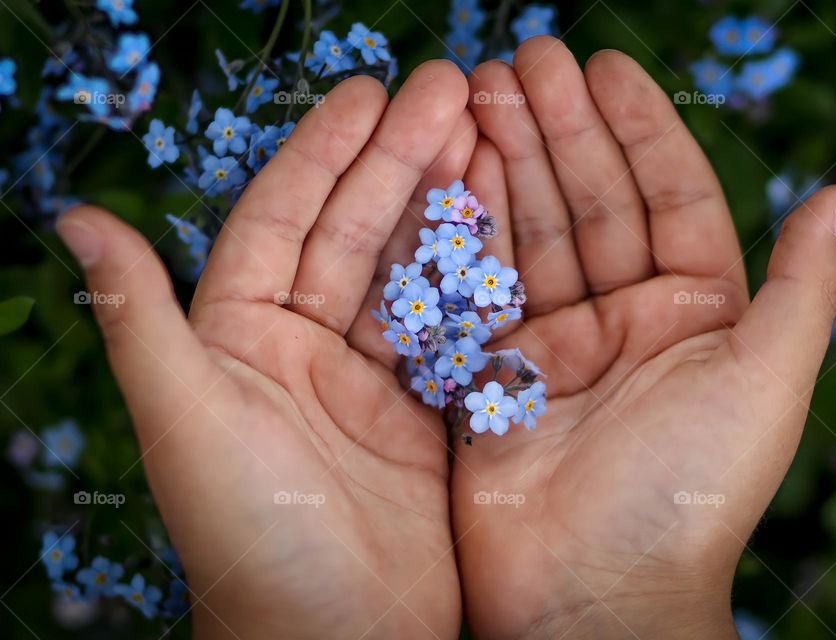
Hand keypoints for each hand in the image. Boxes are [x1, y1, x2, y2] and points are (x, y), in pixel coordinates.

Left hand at [57, 60, 475, 639]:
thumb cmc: (252, 541)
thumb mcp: (188, 422)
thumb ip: (141, 319)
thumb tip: (73, 216)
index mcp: (241, 338)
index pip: (283, 220)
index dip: (324, 152)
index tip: (371, 93)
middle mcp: (305, 348)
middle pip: (354, 232)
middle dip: (399, 159)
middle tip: (449, 91)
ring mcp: (372, 378)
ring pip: (409, 269)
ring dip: (444, 204)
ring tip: (484, 136)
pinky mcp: (427, 410)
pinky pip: (453, 324)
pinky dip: (480, 274)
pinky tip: (506, 223)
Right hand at [450, 38, 835, 638]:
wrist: (593, 593)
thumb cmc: (688, 490)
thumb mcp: (766, 379)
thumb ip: (801, 286)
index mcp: (694, 312)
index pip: (665, 194)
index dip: (636, 126)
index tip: (602, 64)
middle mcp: (623, 319)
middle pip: (588, 201)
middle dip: (557, 128)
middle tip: (519, 59)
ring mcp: (552, 343)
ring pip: (528, 232)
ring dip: (505, 163)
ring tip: (475, 92)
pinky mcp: (490, 372)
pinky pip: (475, 285)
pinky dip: (460, 229)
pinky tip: (446, 170)